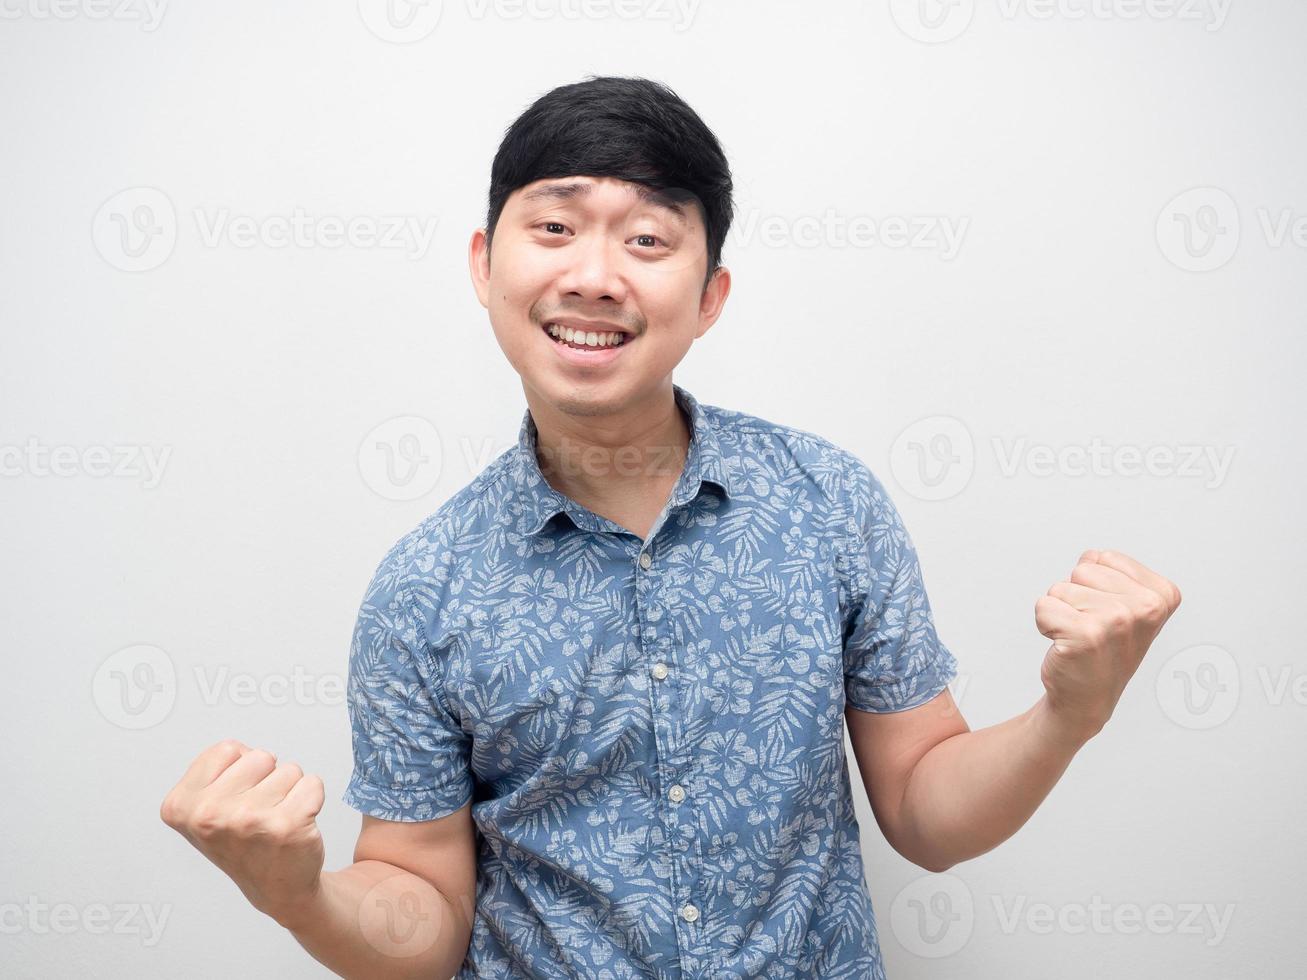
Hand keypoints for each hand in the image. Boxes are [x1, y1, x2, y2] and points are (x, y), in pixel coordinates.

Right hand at [160, 739, 325, 927]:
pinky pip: (313, 783)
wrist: (278, 888)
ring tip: (275, 820)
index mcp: (181, 806)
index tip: (234, 800)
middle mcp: (210, 815)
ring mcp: (248, 821)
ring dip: (289, 791)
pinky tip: (296, 825)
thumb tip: (240, 751)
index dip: (238, 769)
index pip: (228, 749)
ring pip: (289, 769)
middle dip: (266, 778)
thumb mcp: (203, 808)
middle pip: (260, 756)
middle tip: (259, 813)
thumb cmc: (244, 843)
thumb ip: (214, 770)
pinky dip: (311, 798)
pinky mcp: (287, 826)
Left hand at [1034, 549, 1181, 740]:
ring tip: (1080, 637)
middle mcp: (1146, 607)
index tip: (1108, 615)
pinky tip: (1066, 645)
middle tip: (1092, 628)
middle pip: (1081, 569)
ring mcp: (1117, 620)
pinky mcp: (1086, 634)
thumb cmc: (1104, 648)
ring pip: (1060, 587)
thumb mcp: (1127, 605)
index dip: (1095, 584)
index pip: (1102, 557)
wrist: (1088, 698)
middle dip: (1077, 596)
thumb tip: (1091, 556)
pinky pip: (1043, 606)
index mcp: (1163, 594)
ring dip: (1062, 611)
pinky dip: (1045, 624)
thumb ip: (1111, 572)